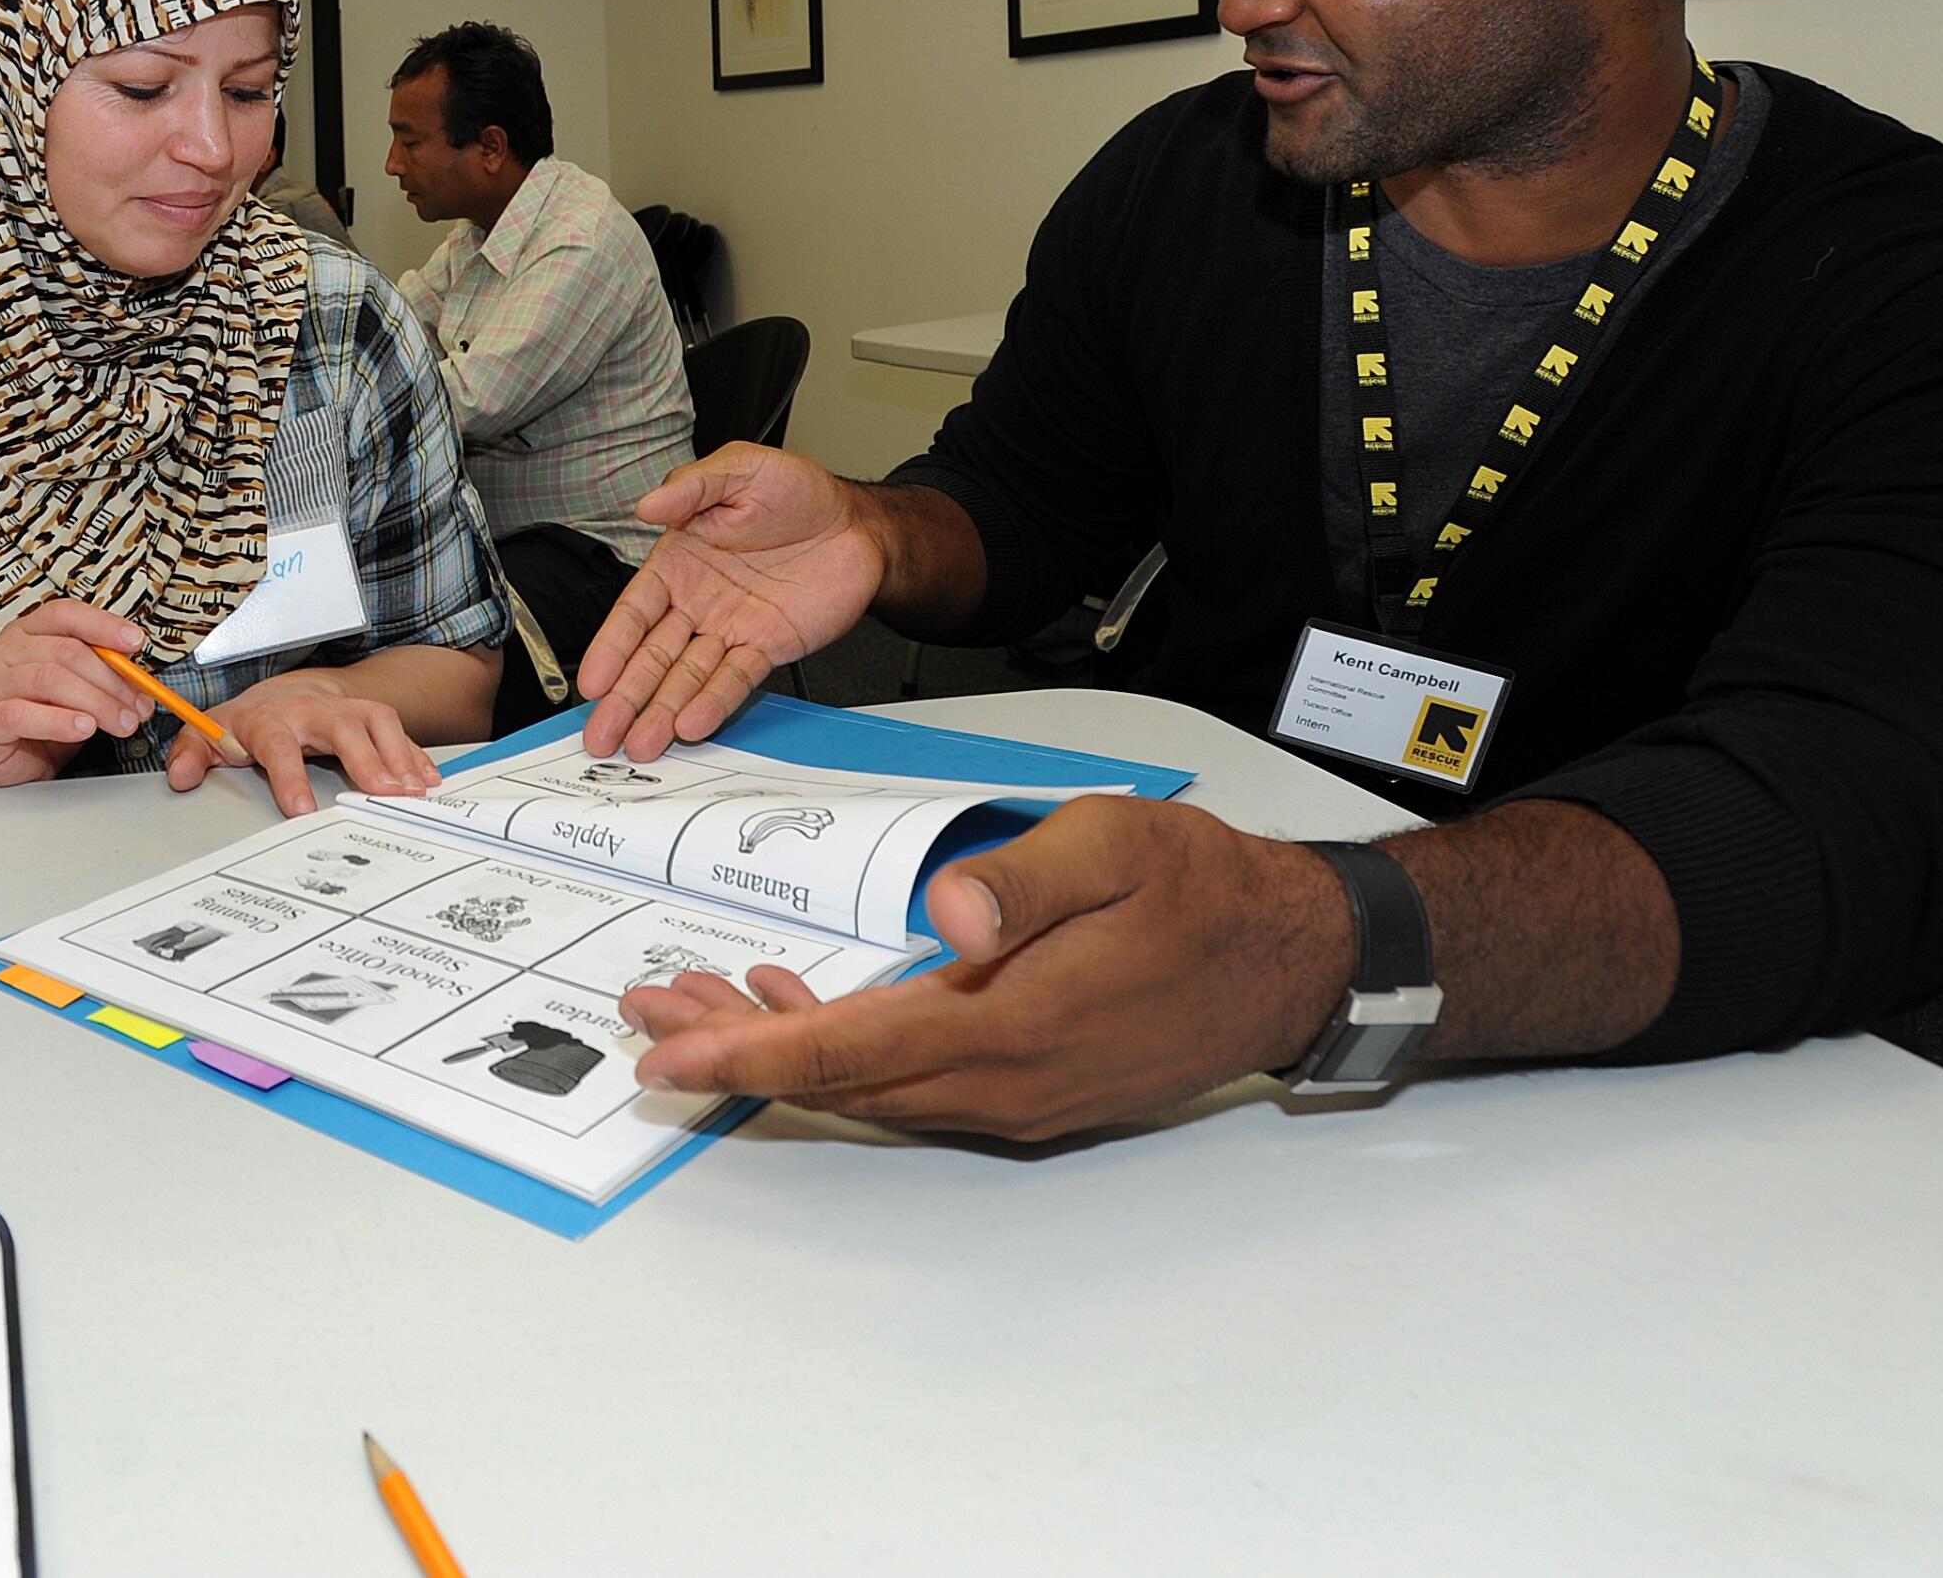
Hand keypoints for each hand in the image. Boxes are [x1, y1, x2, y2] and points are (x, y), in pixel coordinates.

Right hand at [0, 599, 154, 788]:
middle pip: (66, 650)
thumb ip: (97, 678)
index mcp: (25, 634)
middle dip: (111, 680)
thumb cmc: (36, 725)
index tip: (136, 642)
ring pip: (49, 679)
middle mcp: (3, 651)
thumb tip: (139, 678)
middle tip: (138, 706)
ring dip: (96, 702)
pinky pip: (22, 714)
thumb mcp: (73, 694)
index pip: (65, 614)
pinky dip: (59, 721)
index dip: (103, 625)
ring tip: (120, 723)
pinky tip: (83, 728)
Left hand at [163, 671, 442, 817]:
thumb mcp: (211, 734)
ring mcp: (346, 709)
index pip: (279, 746)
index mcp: (270, 720)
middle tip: (385, 795)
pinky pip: (400, 730)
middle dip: (366, 760)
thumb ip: (192, 753)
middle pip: (342, 728)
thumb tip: (179, 776)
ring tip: (414, 792)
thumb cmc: (251, 722)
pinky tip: (428, 781)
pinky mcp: (371, 715)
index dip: (290, 778)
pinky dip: (416, 755)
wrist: (287, 689)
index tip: (302, 812)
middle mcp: (313, 710)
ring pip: (378, 721)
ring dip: (399, 756)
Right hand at [579, 446, 889, 759]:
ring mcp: (731, 628)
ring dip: (662, 711)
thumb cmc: (798, 492)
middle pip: (653, 656)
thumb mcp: (740, 469)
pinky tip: (692, 725)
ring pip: (688, 676)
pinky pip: (736, 679)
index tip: (593, 680)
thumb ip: (692, 486)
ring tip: (641, 743)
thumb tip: (647, 504)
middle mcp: (698, 601)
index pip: (635, 612)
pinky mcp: (768, 646)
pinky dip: (714, 702)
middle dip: (626, 696)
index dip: (612, 647)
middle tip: (603, 733)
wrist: (859, 523)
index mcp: (679, 561)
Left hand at [617, 797, 1354, 1141]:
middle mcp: (1005, 1083)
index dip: (746, 1055)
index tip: (664, 1051)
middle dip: (733, 1049)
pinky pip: (911, 1081)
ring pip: (869, 1085)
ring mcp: (1020, 1097)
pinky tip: (802, 1006)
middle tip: (648, 1009)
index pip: (850, 1053)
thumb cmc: (1207, 889)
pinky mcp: (1032, 1088)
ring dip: (781, 1048)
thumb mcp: (1118, 845)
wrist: (1294, 958)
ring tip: (699, 999)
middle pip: (839, 1081)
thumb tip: (951, 916)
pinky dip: (843, 1048)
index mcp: (1013, 1026)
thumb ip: (1027, 878)